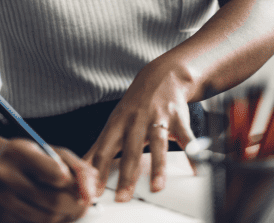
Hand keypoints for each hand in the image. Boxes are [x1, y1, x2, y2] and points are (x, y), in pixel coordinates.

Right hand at [0, 139, 97, 222]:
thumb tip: (93, 184)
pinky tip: (50, 211)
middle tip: (85, 203)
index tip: (82, 187)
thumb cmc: (22, 156)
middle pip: (54, 202)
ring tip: (70, 207)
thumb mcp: (48, 149)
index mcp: (20, 153)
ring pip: (45, 219)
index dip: (75, 184)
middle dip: (77, 206)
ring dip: (65, 216)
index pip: (56, 174)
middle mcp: (5, 176)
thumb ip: (74, 164)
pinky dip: (48, 221)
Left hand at [83, 59, 195, 201]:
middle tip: (123, 197)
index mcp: (117, 124)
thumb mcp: (113, 122)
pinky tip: (196, 169)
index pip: (104, 150)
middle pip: (130, 150)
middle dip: (126, 175)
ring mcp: (158, 118)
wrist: (162, 76)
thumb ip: (98, 148)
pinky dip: (192, 153)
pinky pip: (186, 137)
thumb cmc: (135, 105)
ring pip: (157, 144)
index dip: (98, 171)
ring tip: (156, 187)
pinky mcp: (178, 117)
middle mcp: (136, 121)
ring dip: (157, 166)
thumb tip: (78, 170)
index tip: (94, 192)